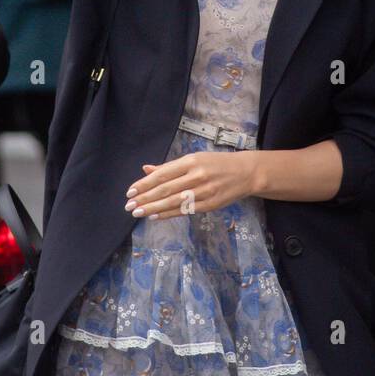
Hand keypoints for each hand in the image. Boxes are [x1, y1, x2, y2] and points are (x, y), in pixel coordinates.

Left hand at [124, 151, 259, 219]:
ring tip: (138, 212)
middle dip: (145, 198)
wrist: (245, 173)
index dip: (145, 184)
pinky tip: (155, 216)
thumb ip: (170, 166)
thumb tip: (146, 169)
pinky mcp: (210, 204)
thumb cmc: (216, 164)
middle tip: (129, 206)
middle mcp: (196, 175)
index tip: (130, 191)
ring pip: (173, 202)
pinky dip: (168, 214)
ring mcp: (204, 191)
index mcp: (191, 161)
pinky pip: (185, 210)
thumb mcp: (194, 159)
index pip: (162, 174)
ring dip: (153, 208)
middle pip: (165, 189)